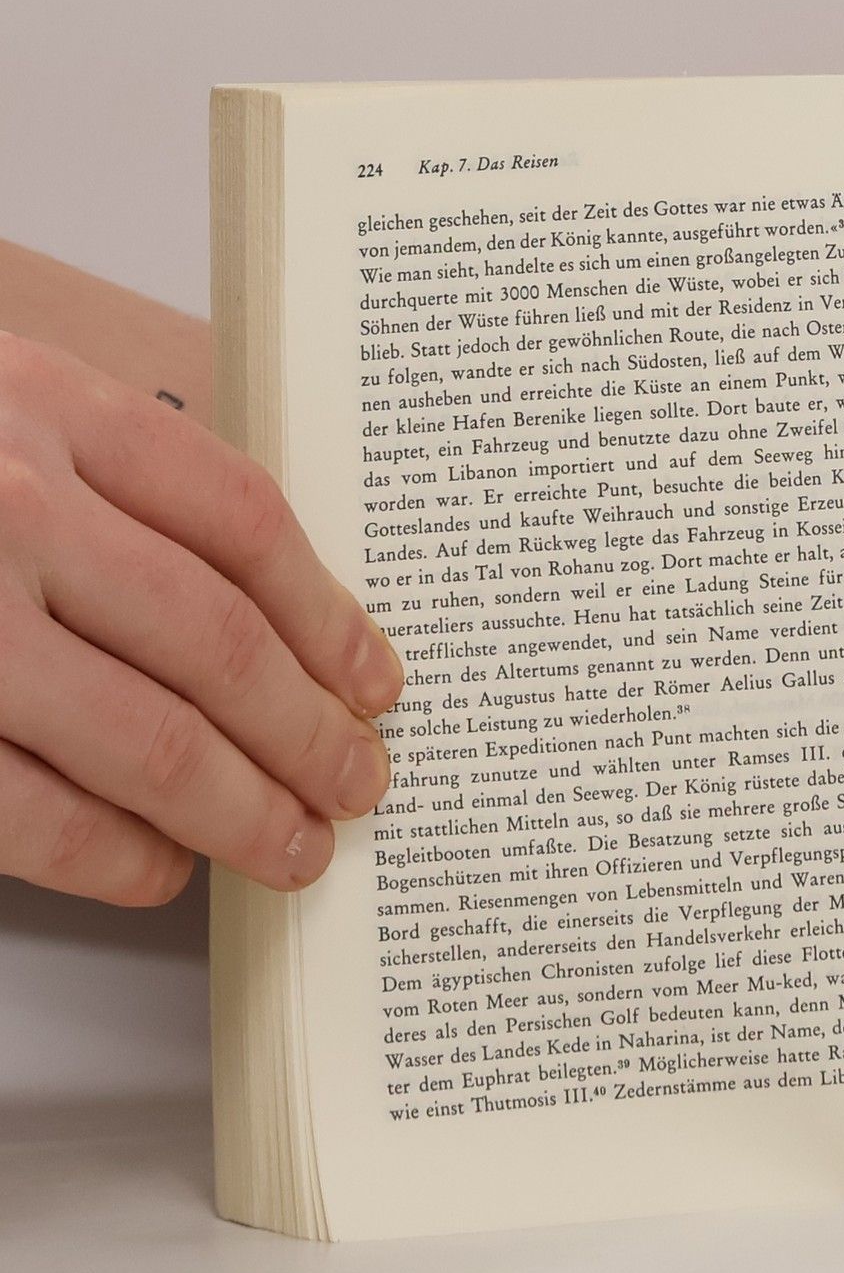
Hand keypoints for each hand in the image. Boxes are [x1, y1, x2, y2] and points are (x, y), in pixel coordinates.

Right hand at [0, 332, 402, 904]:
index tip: (377, 680)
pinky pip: (27, 808)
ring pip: (148, 735)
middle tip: (362, 784)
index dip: (331, 614)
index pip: (242, 521)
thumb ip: (95, 467)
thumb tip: (254, 602)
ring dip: (242, 808)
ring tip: (298, 846)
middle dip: (309, 733)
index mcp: (41, 401)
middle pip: (218, 642)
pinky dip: (113, 854)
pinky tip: (162, 870)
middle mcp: (5, 498)